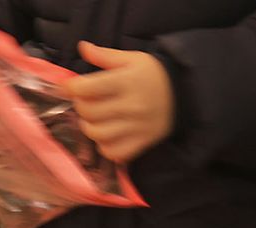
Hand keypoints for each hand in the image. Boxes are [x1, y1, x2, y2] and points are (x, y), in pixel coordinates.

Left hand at [68, 42, 173, 163]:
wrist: (184, 93)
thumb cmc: (153, 73)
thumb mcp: (131, 58)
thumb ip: (105, 55)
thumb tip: (83, 47)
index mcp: (126, 81)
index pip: (86, 88)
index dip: (72, 87)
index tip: (71, 86)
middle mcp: (130, 105)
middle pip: (89, 113)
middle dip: (81, 106)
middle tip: (86, 101)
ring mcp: (136, 127)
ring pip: (98, 134)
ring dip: (90, 127)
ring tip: (94, 119)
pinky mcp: (142, 142)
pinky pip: (113, 152)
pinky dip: (105, 146)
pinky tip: (107, 135)